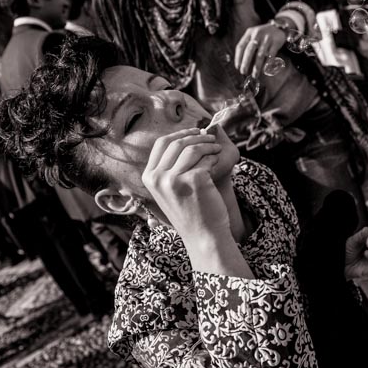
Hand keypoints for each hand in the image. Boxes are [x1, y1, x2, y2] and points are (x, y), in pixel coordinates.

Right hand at [141, 128, 229, 242]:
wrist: (204, 236)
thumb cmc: (191, 211)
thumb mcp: (171, 188)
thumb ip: (171, 165)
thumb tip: (188, 133)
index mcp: (149, 177)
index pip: (161, 143)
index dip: (180, 133)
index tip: (195, 131)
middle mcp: (157, 178)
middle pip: (177, 143)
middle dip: (197, 137)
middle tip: (211, 138)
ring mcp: (174, 179)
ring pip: (193, 148)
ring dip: (208, 145)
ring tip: (217, 149)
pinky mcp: (194, 180)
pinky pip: (206, 159)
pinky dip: (214, 158)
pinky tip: (218, 162)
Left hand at [234, 23, 286, 77]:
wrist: (278, 27)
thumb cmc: (263, 35)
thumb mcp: (253, 35)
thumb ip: (248, 45)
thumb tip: (242, 63)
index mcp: (249, 33)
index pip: (240, 46)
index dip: (238, 57)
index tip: (237, 67)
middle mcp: (257, 35)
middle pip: (249, 50)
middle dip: (245, 63)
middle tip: (243, 72)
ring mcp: (267, 38)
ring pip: (260, 54)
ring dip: (257, 66)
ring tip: (255, 75)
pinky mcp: (276, 42)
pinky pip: (271, 55)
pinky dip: (267, 63)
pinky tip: (265, 70)